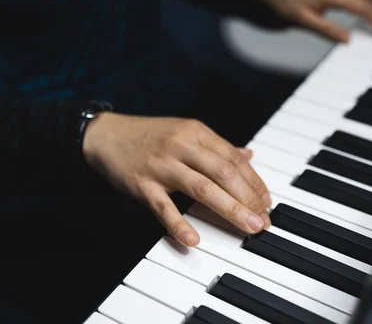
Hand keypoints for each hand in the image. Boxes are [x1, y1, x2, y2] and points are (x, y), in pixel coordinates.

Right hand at [82, 113, 270, 246]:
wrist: (105, 134)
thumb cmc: (149, 135)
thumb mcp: (185, 132)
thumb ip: (217, 146)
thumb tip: (248, 155)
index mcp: (196, 133)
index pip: (233, 158)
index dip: (254, 181)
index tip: (266, 201)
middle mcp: (182, 146)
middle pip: (224, 173)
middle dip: (248, 198)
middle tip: (263, 220)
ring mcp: (162, 165)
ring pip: (202, 188)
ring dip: (230, 209)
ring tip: (249, 227)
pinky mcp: (142, 184)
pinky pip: (163, 207)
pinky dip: (179, 224)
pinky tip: (194, 240)